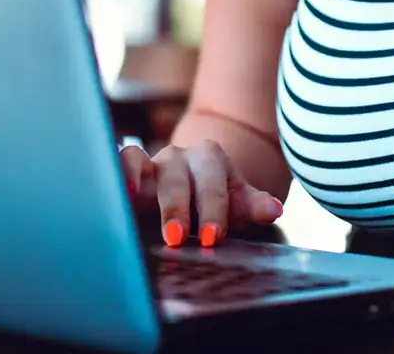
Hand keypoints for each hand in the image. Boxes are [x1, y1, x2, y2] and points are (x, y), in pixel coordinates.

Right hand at [119, 140, 284, 247]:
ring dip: (141, 185)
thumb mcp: (237, 204)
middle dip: (177, 208)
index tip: (212, 237)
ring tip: (135, 203)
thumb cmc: (216, 199)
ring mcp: (152, 161)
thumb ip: (253, 206)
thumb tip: (274, 210)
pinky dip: (119, 170)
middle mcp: (180, 156)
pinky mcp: (129, 170)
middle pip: (177, 178)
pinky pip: (122, 159)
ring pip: (145, 164)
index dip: (213, 210)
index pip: (213, 184)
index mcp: (210, 158)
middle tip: (176, 238)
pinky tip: (118, 188)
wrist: (192, 186)